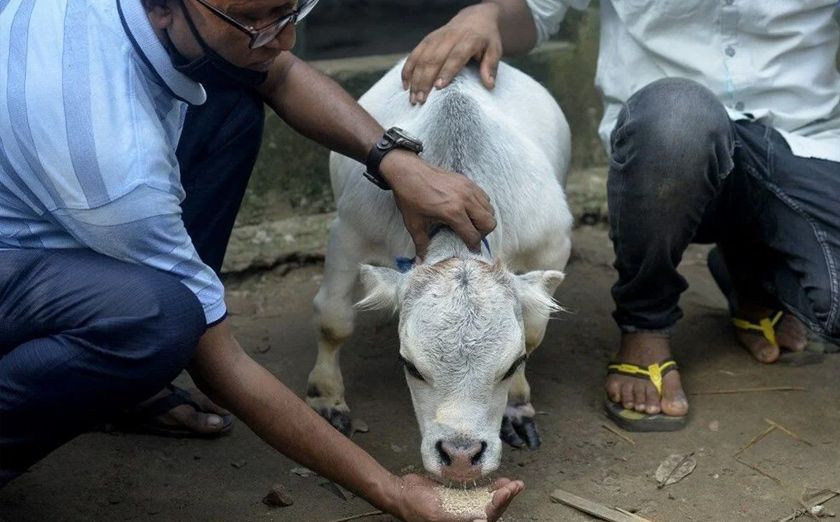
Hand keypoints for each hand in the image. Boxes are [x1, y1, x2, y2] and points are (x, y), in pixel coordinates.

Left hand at [381, 150, 495, 258]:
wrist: (407, 171)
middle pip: (489, 223)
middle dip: (482, 234)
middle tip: (470, 235)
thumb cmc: (410, 197)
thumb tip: (421, 260)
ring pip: (490, 210)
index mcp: (452, 212)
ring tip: (470, 223)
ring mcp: (468, 189)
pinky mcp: (468, 181)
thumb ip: (421, 244)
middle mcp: (465, 200)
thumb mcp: (414, 223)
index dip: (473, 247)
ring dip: (483, 220)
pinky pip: (485, 197)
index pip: (473, 235)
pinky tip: (468, 210)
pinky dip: (482, 206)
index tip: (470, 250)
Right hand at [394, 474, 524, 521]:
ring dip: (502, 493)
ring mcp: (463, 508)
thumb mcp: (437, 513)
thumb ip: (457, 518)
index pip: (487, 518)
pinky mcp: (459, 498)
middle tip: (517, 484)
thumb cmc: (415, 505)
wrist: (400, 493)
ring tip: (515, 483)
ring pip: (488, 503)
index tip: (506, 491)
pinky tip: (499, 482)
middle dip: (505, 498)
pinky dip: (490, 489)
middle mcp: (464, 519)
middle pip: (491, 511)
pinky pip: (479, 495)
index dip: (498, 506)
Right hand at [402, 3, 502, 104]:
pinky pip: (414, 54)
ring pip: (422, 58)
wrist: (475, 18)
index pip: (455, 56)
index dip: (446, 71)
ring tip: (413, 98)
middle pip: (434, 59)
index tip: (439, 87)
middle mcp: (450, 37)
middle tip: (421, 100)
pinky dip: (408, 69)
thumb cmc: (486, 39)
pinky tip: (406, 85)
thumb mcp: (495, 50)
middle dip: (425, 80)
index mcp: (468, 39)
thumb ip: (490, 67)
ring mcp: (436, 38)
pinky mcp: (427, 40)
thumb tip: (489, 85)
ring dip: (415, 79)